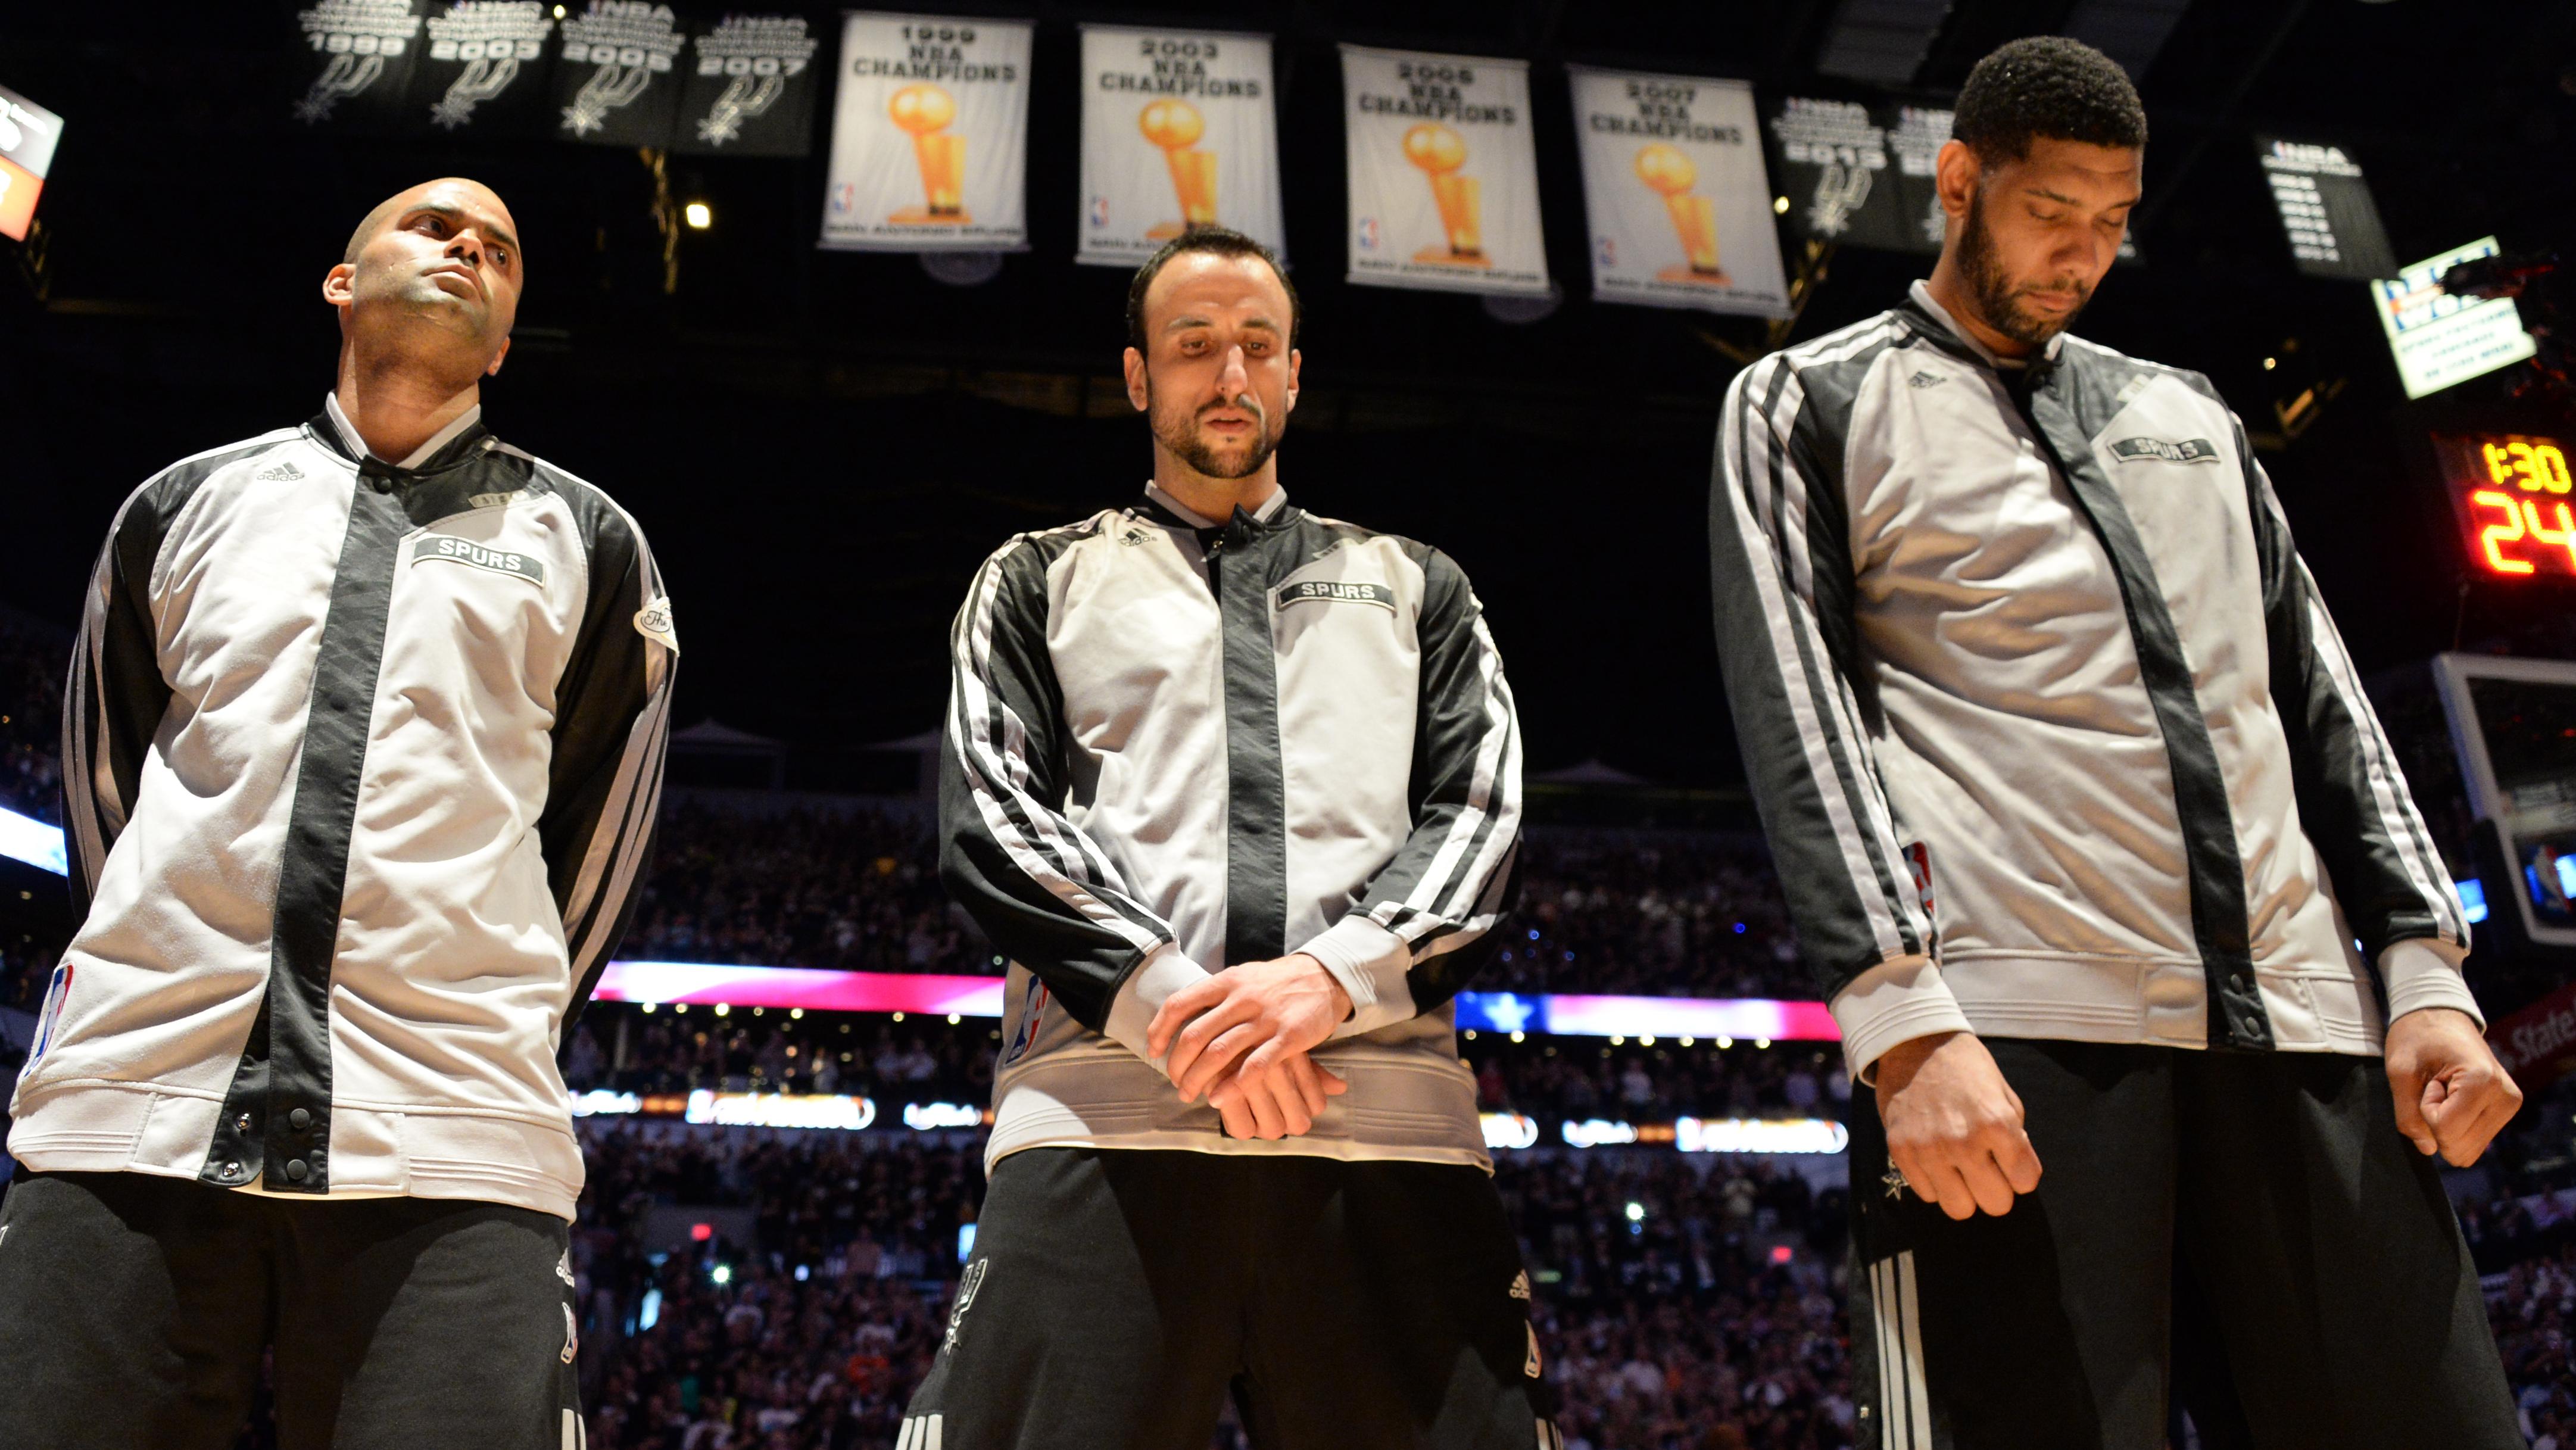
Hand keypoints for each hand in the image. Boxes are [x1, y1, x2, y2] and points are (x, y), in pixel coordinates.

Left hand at [1148, 954, 1352, 1138]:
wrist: (1324, 977)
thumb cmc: (1276, 983)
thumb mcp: (1242, 978)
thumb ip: (1214, 996)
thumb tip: (1179, 1015)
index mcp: (1226, 982)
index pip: (1179, 1004)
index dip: (1159, 1030)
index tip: (1153, 1050)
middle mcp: (1241, 998)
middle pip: (1194, 1035)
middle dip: (1178, 1064)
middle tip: (1175, 1082)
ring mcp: (1265, 1018)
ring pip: (1219, 1052)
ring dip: (1198, 1078)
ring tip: (1190, 1094)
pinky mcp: (1288, 1037)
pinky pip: (1255, 1065)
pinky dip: (1232, 1085)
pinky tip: (1219, 1099)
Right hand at [1874, 1031, 2042, 1220]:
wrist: (1914, 1044)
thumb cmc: (1967, 1069)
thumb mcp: (2004, 1095)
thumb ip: (2015, 1136)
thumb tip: (2015, 1173)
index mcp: (1997, 1123)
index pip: (2026, 1182)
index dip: (2021, 1173)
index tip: (2010, 1161)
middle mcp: (1964, 1141)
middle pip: (1996, 1204)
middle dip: (1996, 1189)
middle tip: (1987, 1170)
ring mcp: (1929, 1149)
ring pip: (1960, 1209)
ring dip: (1965, 1192)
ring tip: (1960, 1169)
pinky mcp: (1901, 1151)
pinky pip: (1927, 1194)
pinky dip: (1935, 1183)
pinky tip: (1936, 1158)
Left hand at [2385, 1007, 2521, 1166]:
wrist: (2439, 1016)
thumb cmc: (2416, 1037)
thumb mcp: (2399, 1071)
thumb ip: (2407, 1115)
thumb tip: (2427, 1150)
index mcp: (2482, 1080)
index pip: (2445, 1130)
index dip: (2424, 1112)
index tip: (2429, 1083)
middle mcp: (2504, 1096)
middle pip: (2459, 1148)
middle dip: (2435, 1124)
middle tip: (2435, 1088)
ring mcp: (2509, 1105)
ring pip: (2467, 1151)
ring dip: (2446, 1126)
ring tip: (2445, 1091)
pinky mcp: (2506, 1111)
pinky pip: (2473, 1143)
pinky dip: (2457, 1127)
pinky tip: (2454, 1098)